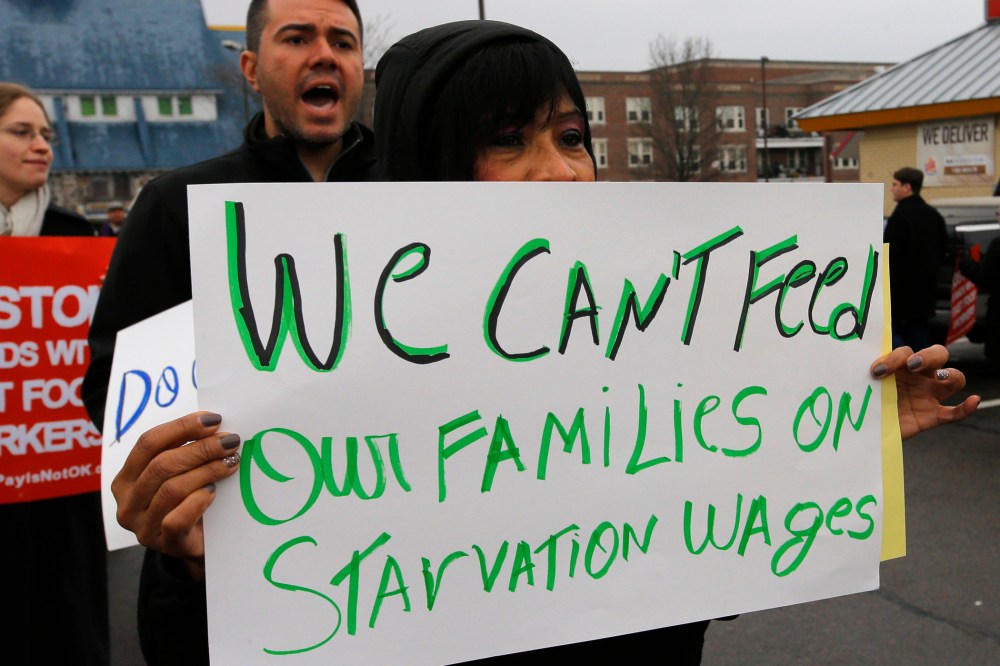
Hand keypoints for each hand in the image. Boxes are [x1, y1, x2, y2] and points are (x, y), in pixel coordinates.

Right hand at [111, 411, 240, 580]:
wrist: (197, 544)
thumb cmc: (189, 500)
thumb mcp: (181, 474)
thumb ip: (186, 451)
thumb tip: (214, 425)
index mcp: (126, 478)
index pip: (147, 443)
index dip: (181, 428)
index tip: (213, 420)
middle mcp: (128, 502)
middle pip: (161, 464)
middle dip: (200, 448)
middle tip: (229, 441)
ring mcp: (142, 526)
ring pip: (171, 489)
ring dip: (206, 470)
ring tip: (230, 462)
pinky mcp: (163, 544)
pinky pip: (176, 519)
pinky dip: (197, 501)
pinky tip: (213, 491)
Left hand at [871, 345, 979, 439]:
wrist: (866, 428)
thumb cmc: (865, 402)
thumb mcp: (865, 387)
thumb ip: (866, 378)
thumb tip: (863, 373)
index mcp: (901, 366)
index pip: (906, 351)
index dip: (894, 358)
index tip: (877, 371)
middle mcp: (919, 377)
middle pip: (938, 355)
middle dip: (928, 356)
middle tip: (911, 365)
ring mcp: (928, 396)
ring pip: (953, 379)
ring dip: (950, 374)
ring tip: (939, 377)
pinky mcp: (933, 416)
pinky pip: (955, 412)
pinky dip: (967, 407)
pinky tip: (972, 401)